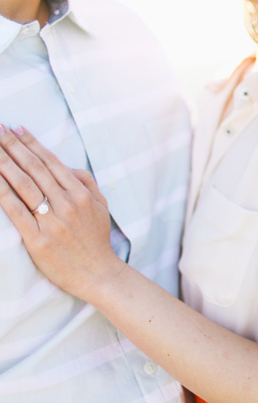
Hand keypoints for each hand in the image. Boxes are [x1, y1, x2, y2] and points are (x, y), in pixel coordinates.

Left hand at [0, 125, 122, 299]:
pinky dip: (2, 192)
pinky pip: (15, 211)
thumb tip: (66, 166)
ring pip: (23, 186)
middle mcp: (67, 204)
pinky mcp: (37, 239)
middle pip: (35, 169)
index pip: (52, 162)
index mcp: (82, 194)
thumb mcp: (102, 206)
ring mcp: (52, 221)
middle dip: (13, 147)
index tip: (16, 129)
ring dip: (4, 164)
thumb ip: (87, 182)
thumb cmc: (96, 240)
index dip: (32, 143)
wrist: (97, 273)